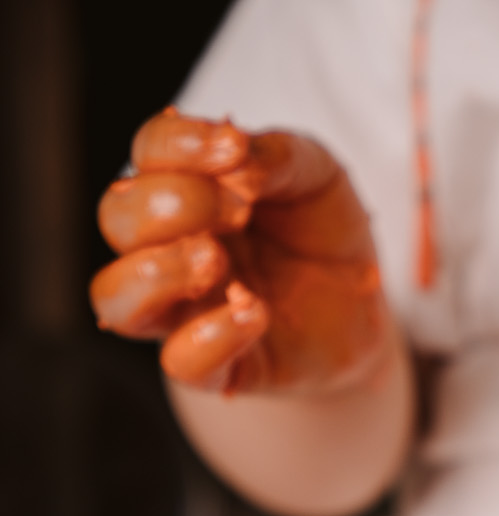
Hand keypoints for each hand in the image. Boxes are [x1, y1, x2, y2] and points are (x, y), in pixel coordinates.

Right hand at [90, 109, 388, 395]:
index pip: (147, 152)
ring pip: (114, 297)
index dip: (179, 144)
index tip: (235, 147)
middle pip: (116, 217)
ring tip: (217, 260)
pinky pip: (180, 363)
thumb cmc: (323, 232)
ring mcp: (185, 311)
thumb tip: (235, 160)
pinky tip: (255, 312)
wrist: (362, 306)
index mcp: (185, 187)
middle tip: (239, 212)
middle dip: (174, 203)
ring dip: (157, 271)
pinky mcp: (218, 367)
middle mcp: (168, 247)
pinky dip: (210, 337)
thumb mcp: (316, 175)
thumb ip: (275, 157)